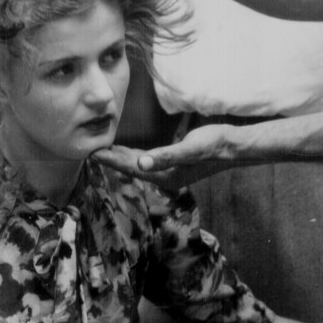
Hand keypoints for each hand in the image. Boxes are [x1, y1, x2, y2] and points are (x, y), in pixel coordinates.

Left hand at [95, 123, 239, 189]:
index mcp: (165, 176)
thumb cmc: (213, 145)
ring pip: (138, 164)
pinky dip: (134, 154)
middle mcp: (165, 177)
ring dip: (120, 158)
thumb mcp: (189, 149)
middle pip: (132, 168)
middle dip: (111, 160)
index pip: (131, 168)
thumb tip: (141, 163)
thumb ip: (166, 156)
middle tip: (88, 150)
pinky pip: (147, 159)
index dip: (111, 161)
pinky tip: (127, 150)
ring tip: (102, 150)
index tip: (91, 154)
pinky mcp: (173, 162)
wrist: (233, 146)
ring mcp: (169, 171)